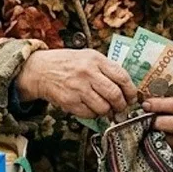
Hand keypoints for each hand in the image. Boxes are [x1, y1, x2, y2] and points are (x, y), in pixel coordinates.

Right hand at [16, 49, 136, 119]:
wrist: (40, 70)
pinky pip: (90, 114)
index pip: (122, 77)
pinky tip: (90, 107)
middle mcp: (88, 73)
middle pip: (115, 95)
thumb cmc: (67, 64)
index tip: (132, 97)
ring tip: (105, 108)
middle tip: (121, 108)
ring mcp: (78, 88)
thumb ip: (106, 68)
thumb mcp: (88, 57)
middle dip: (121, 105)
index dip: (131, 91)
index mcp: (95, 59)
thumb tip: (125, 87)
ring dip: (107, 111)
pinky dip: (93, 114)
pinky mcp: (69, 101)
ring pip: (103, 107)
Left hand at [144, 95, 172, 155]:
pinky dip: (154, 140)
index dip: (161, 105)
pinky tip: (147, 133)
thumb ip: (162, 93)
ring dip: (153, 132)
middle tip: (143, 117)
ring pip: (168, 138)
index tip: (146, 104)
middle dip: (157, 121)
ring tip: (143, 125)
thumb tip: (144, 95)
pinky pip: (165, 145)